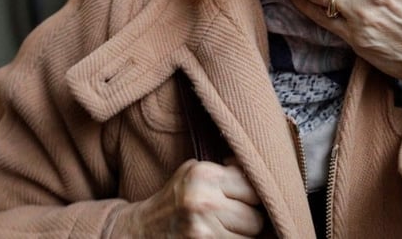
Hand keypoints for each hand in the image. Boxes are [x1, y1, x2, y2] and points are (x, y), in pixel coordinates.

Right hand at [113, 159, 263, 237]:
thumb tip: (262, 170)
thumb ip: (227, 170)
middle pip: (255, 219)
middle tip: (232, 219)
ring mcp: (202, 231)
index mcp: (204, 175)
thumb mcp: (194, 173)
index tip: (245, 201)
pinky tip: (218, 237)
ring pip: (249, 238)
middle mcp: (204, 202)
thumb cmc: (174, 199)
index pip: (255, 189)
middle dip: (249, 220)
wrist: (140, 231)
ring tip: (224, 230)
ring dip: (241, 236)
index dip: (254, 197)